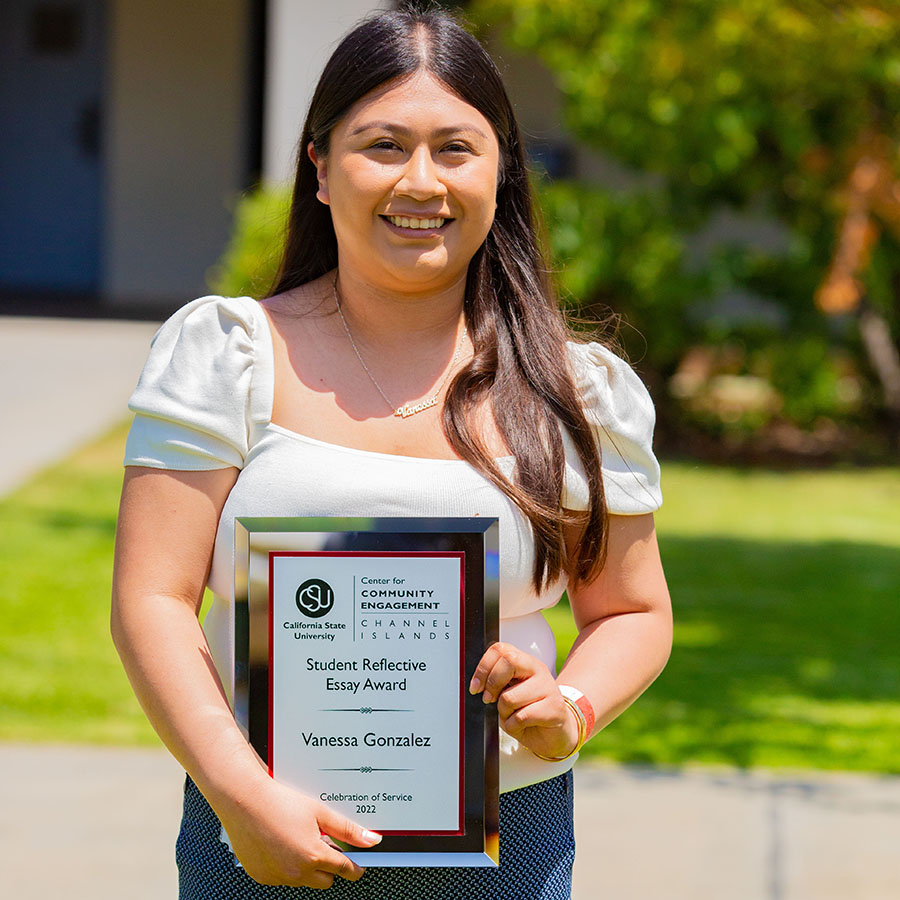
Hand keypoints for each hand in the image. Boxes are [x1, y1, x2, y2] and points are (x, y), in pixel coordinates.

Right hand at [215, 774, 381, 888]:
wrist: (244, 800)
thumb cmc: (280, 802)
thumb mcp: (320, 811)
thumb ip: (347, 829)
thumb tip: (371, 840)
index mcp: (313, 856)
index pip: (344, 869)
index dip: (354, 867)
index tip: (358, 866)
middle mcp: (296, 872)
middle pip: (325, 879)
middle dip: (329, 866)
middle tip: (324, 844)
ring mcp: (277, 876)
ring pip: (303, 879)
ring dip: (307, 865)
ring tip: (300, 838)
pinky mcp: (261, 876)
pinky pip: (282, 878)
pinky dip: (286, 866)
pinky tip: (282, 844)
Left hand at [468, 642, 579, 759]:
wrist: (555, 733)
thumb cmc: (528, 713)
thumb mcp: (509, 693)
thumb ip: (497, 684)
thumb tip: (478, 685)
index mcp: (524, 662)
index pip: (500, 649)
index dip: (483, 668)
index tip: (476, 687)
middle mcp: (537, 670)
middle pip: (508, 661)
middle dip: (492, 684)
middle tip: (489, 699)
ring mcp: (548, 687)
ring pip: (510, 697)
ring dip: (504, 713)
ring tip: (513, 715)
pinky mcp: (554, 707)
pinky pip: (521, 717)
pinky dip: (514, 726)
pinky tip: (521, 726)